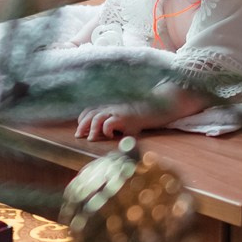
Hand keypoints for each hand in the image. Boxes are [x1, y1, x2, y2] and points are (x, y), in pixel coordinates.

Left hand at [75, 88, 207, 140]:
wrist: (162, 103)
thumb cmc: (147, 110)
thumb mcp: (128, 112)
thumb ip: (116, 118)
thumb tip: (107, 129)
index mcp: (111, 103)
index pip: (89, 109)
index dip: (82, 119)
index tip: (80, 129)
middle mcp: (112, 105)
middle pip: (89, 113)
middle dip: (82, 125)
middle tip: (79, 136)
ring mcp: (118, 110)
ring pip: (97, 118)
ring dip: (92, 129)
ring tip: (91, 139)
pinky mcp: (126, 117)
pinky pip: (110, 123)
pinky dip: (106, 129)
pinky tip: (108, 135)